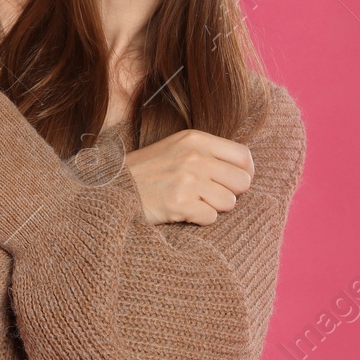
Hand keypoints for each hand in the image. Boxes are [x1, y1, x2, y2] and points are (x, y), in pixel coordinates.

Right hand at [124, 129, 253, 224]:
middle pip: (242, 182)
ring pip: (229, 202)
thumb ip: (208, 152)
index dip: (245, 172)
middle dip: (230, 192)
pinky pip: (211, 218)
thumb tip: (245, 170)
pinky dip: (199, 219)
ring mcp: (187, 180)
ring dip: (214, 207)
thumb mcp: (177, 147)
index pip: (244, 156)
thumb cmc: (149, 170)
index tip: (234, 182)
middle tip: (210, 195)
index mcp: (196, 139)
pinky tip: (183, 211)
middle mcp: (195, 157)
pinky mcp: (180, 203)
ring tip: (193, 202)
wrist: (114, 186)